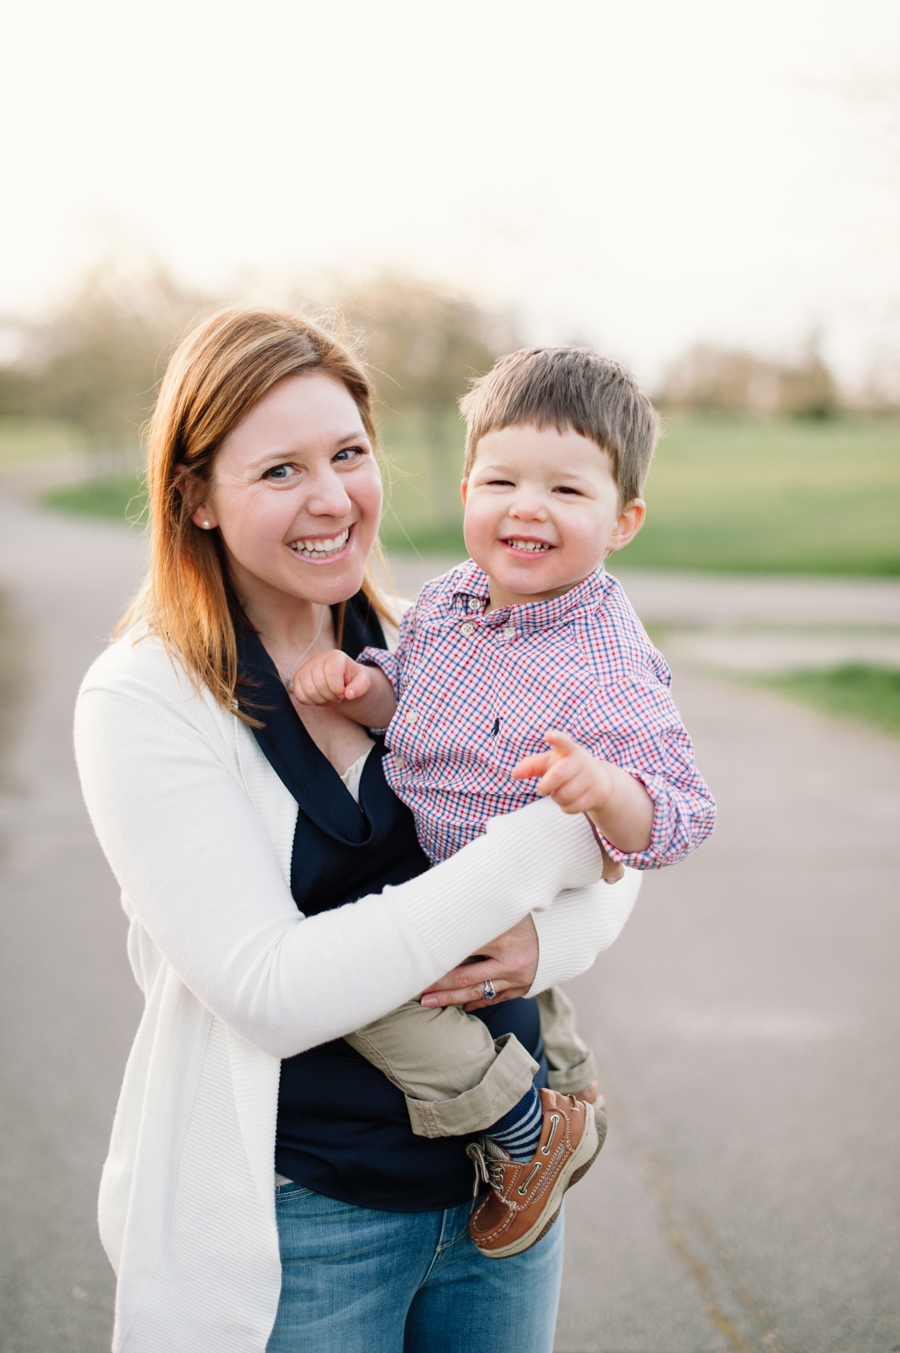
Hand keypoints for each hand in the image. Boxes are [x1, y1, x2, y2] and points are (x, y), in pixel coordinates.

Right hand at [292, 650, 370, 705]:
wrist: (340, 678)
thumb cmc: (351, 678)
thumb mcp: (363, 680)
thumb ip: (361, 686)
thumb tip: (349, 694)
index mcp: (335, 656)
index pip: (332, 674)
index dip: (338, 689)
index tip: (343, 692)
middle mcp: (318, 658)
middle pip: (320, 684)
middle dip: (331, 696)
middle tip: (337, 696)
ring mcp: (306, 668)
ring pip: (309, 691)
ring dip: (321, 700)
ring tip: (329, 696)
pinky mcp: (297, 678)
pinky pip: (300, 696)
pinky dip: (311, 702)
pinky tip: (320, 697)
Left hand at [420, 915, 538, 1011]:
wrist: (565, 929)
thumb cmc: (525, 912)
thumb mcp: (502, 908)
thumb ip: (476, 911)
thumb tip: (442, 907)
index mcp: (502, 937)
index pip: (462, 951)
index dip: (437, 960)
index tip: (418, 965)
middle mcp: (511, 960)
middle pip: (465, 978)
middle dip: (438, 986)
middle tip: (417, 993)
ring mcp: (518, 977)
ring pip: (478, 992)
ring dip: (451, 999)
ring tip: (429, 1002)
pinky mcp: (524, 987)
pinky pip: (496, 999)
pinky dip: (478, 1002)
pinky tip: (461, 1006)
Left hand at [514, 729, 653, 852]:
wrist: (599, 780)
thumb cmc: (566, 768)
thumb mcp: (550, 763)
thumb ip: (531, 766)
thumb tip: (514, 773)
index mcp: (568, 749)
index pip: (563, 741)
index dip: (556, 738)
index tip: (548, 735)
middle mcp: (582, 760)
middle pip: (557, 776)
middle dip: (545, 786)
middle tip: (543, 789)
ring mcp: (592, 777)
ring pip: (564, 795)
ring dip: (556, 798)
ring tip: (561, 792)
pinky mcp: (598, 793)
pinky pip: (572, 807)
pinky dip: (566, 807)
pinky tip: (571, 799)